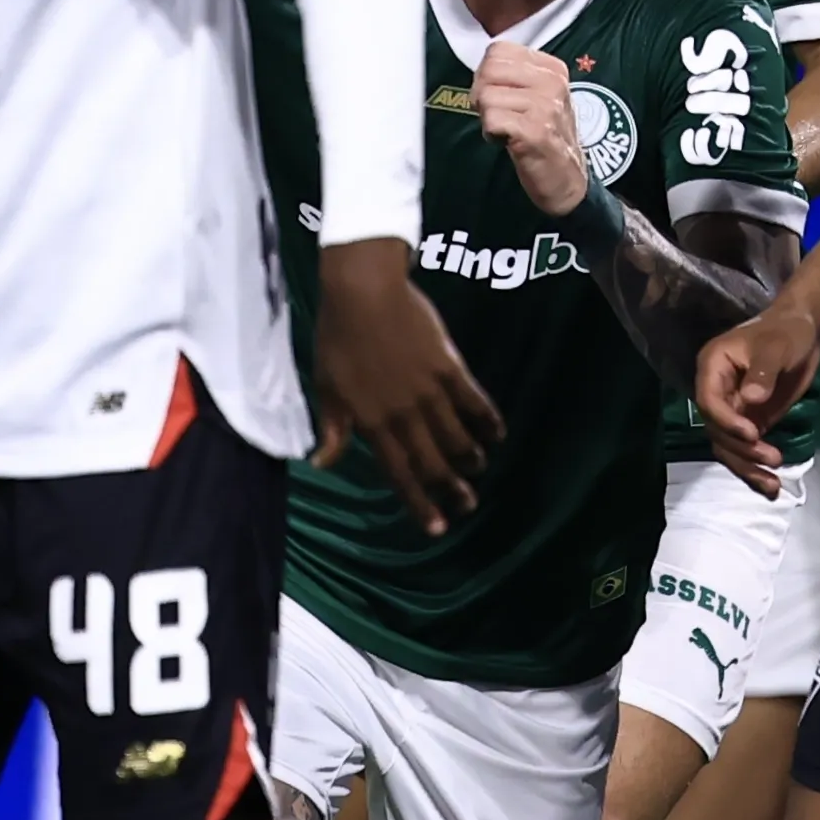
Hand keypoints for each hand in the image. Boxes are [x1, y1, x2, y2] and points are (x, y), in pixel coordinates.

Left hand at [310, 236, 499, 531]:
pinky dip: (487, 420)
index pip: (399, 473)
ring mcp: (429, 391)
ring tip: (480, 470)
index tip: (438, 527)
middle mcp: (404, 414)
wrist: (363, 292)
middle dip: (453, 488)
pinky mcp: (449, 367)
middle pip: (434, 461)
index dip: (419, 503)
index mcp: (372, 422)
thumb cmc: (337, 338)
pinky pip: (473, 400)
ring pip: (457, 436)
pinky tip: (497, 434)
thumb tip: (321, 464)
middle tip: (469, 505)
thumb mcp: (325, 387)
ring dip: (471, 458)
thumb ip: (330, 428)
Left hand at [471, 41, 591, 215]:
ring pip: (487, 97)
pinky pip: (492, 120)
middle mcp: (553, 83)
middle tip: (495, 114)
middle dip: (482, 94)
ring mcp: (546, 107)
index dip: (486, 74)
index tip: (499, 95)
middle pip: (489, 70)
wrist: (568, 181)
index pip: (498, 51)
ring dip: (488, 119)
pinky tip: (507, 142)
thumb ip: (514, 76)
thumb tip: (481, 68)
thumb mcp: (539, 96)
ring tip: (506, 131)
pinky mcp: (535, 131)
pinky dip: (492, 134)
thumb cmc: (547, 137)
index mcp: (553, 69)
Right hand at [695, 296, 819, 497]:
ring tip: (772, 483)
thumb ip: (763, 371)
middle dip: (742, 449)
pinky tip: (771, 485)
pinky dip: (755, 468)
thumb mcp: (776, 346)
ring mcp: (732, 410)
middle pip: (717, 430)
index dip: (726, 421)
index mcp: (713, 367)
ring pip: (728, 446)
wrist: (804, 332)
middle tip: (772, 458)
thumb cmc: (787, 331)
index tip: (752, 434)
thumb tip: (752, 399)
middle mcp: (716, 391)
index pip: (708, 401)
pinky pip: (745, 450)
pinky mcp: (749, 422)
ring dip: (747, 466)